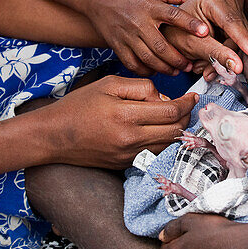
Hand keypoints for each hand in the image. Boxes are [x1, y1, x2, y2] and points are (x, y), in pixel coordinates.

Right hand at [44, 76, 196, 167]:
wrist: (53, 136)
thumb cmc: (79, 105)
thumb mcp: (109, 84)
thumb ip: (140, 87)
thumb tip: (163, 97)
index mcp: (126, 115)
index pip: (170, 112)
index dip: (187, 103)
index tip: (193, 96)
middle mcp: (130, 139)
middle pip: (174, 131)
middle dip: (186, 117)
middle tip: (187, 106)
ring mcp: (128, 155)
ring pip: (167, 145)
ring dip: (177, 131)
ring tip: (175, 118)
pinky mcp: (124, 164)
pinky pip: (153, 153)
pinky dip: (162, 142)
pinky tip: (160, 130)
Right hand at [82, 0, 209, 75]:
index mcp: (150, 6)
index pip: (174, 15)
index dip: (190, 24)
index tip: (204, 32)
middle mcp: (139, 22)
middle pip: (161, 45)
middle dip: (178, 58)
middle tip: (190, 64)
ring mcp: (127, 36)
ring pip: (148, 58)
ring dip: (165, 68)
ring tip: (176, 71)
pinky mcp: (117, 46)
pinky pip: (132, 64)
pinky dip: (145, 70)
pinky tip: (155, 71)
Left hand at [163, 0, 247, 74]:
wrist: (170, 33)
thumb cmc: (176, 35)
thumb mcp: (193, 46)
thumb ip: (216, 54)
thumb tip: (239, 66)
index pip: (231, 22)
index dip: (243, 40)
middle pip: (238, 31)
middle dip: (230, 55)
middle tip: (216, 74)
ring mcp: (230, 6)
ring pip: (240, 37)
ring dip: (226, 57)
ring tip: (206, 70)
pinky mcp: (233, 18)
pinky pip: (238, 39)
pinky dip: (227, 54)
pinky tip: (213, 64)